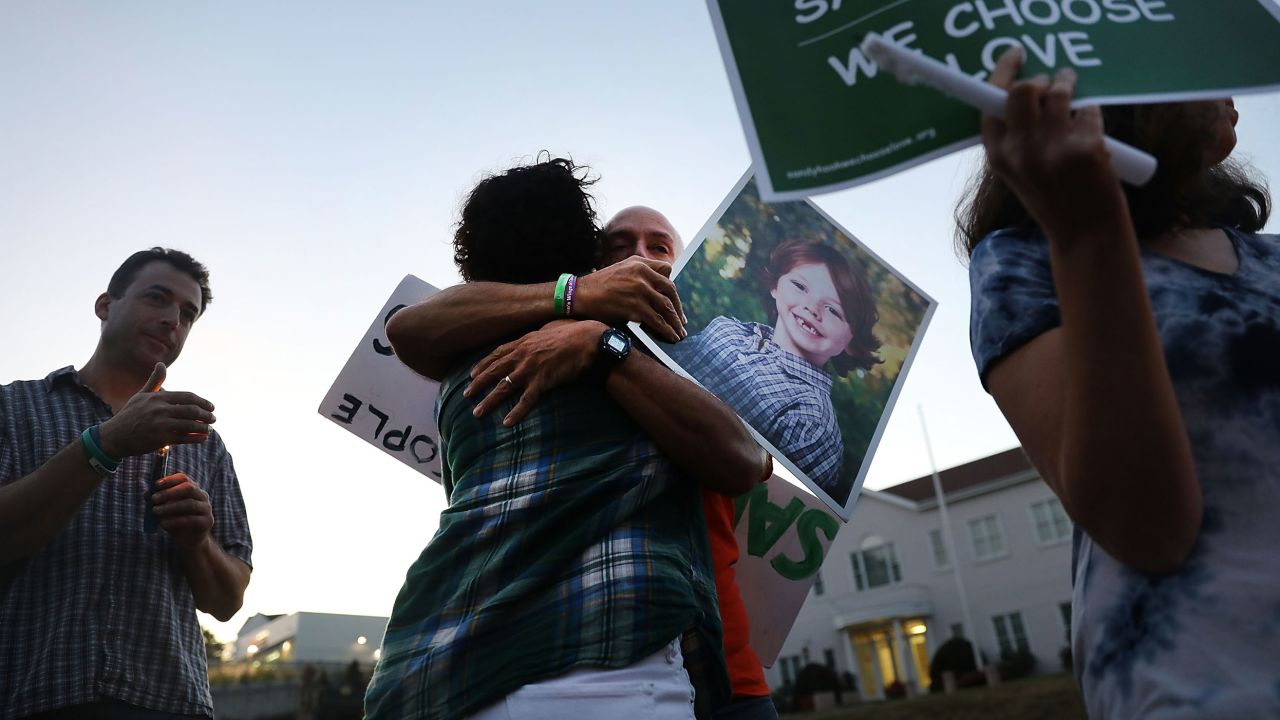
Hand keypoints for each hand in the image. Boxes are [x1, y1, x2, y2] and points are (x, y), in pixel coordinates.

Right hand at [99, 363, 215, 457]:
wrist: (114, 436)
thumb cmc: (130, 414)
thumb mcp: (141, 396)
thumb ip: (155, 381)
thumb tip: (161, 364)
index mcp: (158, 398)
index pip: (187, 397)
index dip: (202, 402)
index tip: (211, 406)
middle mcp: (160, 410)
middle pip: (192, 410)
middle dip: (206, 415)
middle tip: (213, 418)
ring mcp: (160, 425)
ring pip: (190, 425)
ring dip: (204, 427)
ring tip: (209, 429)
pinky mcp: (160, 439)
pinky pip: (184, 438)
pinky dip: (196, 438)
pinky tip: (203, 438)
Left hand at [152, 472, 214, 549]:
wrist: (190, 541)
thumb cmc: (176, 521)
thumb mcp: (166, 510)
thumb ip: (158, 501)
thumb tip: (147, 493)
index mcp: (193, 489)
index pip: (184, 478)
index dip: (170, 480)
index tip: (156, 485)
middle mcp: (203, 496)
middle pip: (189, 488)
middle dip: (169, 492)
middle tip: (154, 499)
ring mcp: (206, 509)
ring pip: (189, 504)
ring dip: (170, 507)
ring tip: (155, 512)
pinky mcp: (206, 522)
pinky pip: (190, 519)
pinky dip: (174, 521)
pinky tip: (163, 524)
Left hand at [464, 319, 607, 425]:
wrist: (589, 340)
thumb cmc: (573, 332)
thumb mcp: (550, 328)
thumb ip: (538, 335)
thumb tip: (536, 336)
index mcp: (523, 342)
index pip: (497, 354)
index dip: (483, 365)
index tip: (471, 374)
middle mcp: (522, 355)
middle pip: (494, 371)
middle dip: (478, 384)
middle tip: (466, 395)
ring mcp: (531, 369)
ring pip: (504, 388)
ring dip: (489, 402)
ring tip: (477, 413)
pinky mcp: (543, 382)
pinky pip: (526, 401)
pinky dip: (516, 413)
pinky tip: (507, 423)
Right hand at [574, 257, 685, 342]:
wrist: (579, 295)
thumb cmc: (598, 286)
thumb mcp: (620, 269)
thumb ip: (638, 273)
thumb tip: (653, 287)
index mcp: (639, 263)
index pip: (666, 270)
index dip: (671, 287)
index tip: (674, 300)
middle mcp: (642, 273)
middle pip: (670, 290)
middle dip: (677, 308)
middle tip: (681, 320)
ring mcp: (640, 290)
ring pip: (666, 307)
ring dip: (675, 322)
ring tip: (679, 333)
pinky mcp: (635, 307)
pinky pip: (657, 320)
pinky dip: (667, 330)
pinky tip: (671, 337)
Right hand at [982, 48, 1127, 237]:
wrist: (1085, 233)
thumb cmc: (1054, 201)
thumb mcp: (1019, 173)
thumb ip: (1015, 139)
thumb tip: (1029, 95)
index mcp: (999, 156)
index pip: (991, 104)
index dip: (1002, 73)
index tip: (1016, 56)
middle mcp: (1021, 150)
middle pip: (1024, 89)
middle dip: (1040, 79)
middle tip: (1051, 83)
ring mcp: (1053, 148)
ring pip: (1060, 92)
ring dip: (1068, 85)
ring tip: (1073, 92)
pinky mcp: (1085, 146)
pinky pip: (1088, 110)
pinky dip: (1091, 114)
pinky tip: (1092, 130)